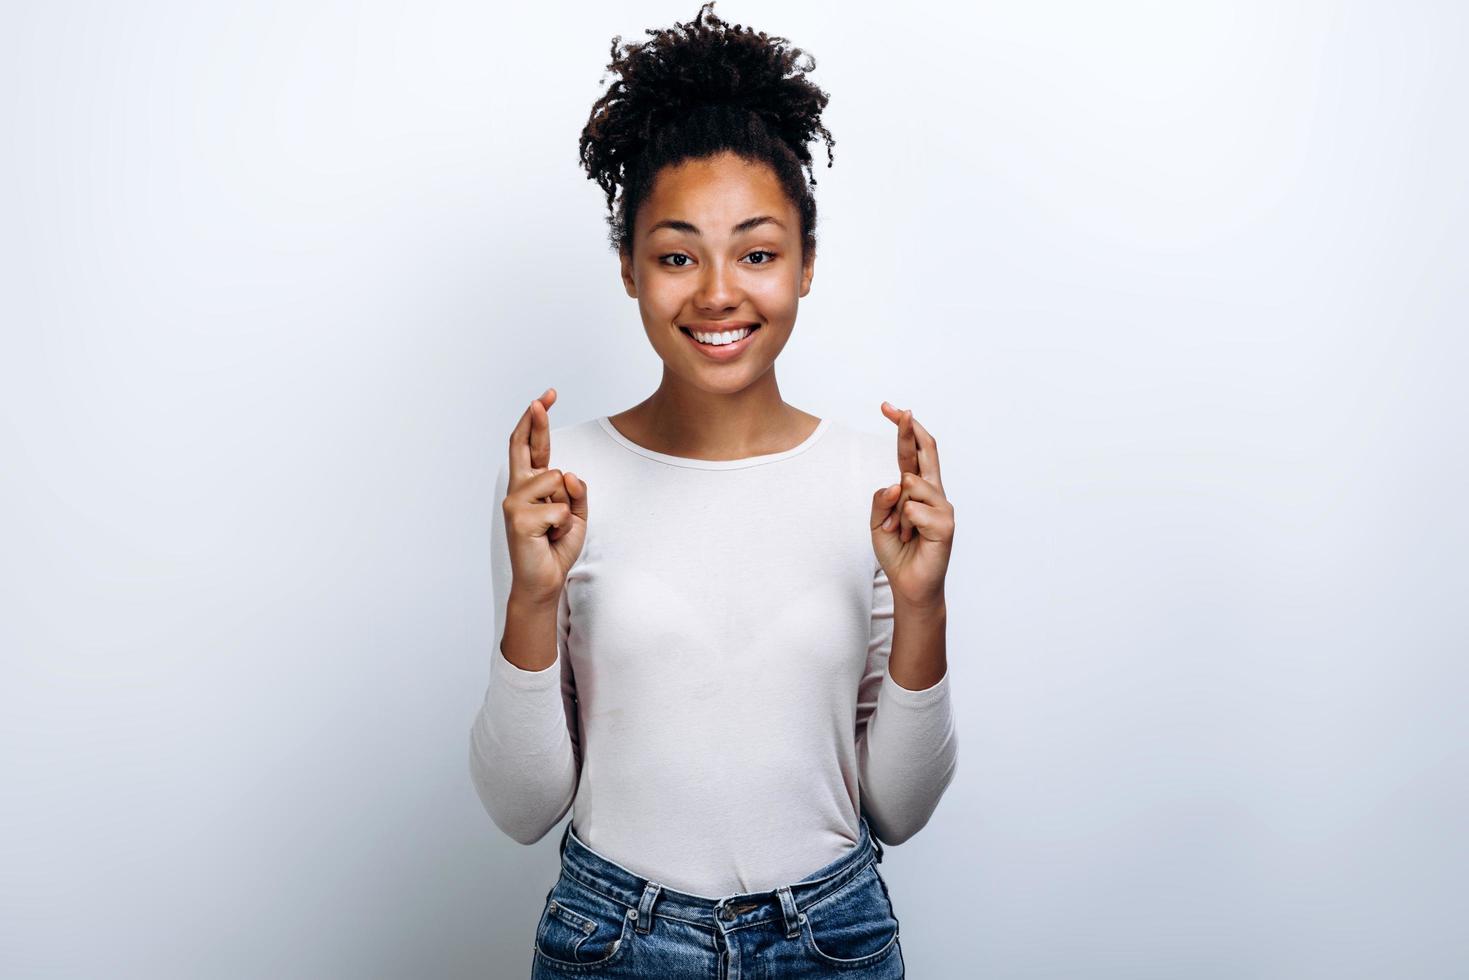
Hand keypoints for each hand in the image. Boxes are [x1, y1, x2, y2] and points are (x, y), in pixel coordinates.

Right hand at [502, 387, 588, 604]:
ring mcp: (514, 502)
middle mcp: (517, 489)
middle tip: (544, 397)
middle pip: (527, 446)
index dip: (536, 421)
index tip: (544, 398)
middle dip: (537, 420)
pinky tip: (550, 538)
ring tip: (554, 529)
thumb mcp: (577, 514)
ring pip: (558, 480)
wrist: (544, 581)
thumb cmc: (556, 546)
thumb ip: (576, 491)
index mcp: (530, 486)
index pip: (530, 447)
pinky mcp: (519, 519)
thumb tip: (568, 472)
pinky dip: (565, 525)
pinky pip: (561, 509)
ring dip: (567, 507)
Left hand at [870, 402, 953, 608]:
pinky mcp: (945, 523)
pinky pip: (913, 509)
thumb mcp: (877, 521)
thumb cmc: (897, 550)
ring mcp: (942, 506)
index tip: (890, 408)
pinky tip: (910, 538)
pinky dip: (903, 524)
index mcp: (917, 489)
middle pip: (925, 452)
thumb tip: (897, 483)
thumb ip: (881, 499)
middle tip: (899, 410)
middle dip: (910, 429)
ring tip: (900, 532)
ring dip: (895, 511)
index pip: (912, 453)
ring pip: (910, 485)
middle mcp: (933, 492)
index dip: (903, 429)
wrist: (909, 584)